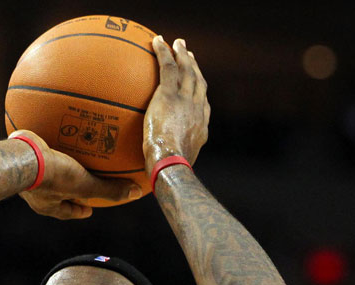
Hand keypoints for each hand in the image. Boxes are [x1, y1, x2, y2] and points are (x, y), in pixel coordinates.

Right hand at [9, 130, 140, 219]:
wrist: (19, 157)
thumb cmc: (51, 175)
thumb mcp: (84, 185)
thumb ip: (108, 190)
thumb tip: (135, 193)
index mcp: (47, 204)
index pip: (67, 212)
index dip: (79, 212)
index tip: (89, 210)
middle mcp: (35, 191)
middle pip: (56, 192)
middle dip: (67, 188)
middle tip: (80, 183)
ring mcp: (27, 172)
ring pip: (46, 169)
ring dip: (58, 163)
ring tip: (69, 154)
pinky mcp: (22, 154)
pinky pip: (40, 147)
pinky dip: (49, 139)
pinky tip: (57, 126)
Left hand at [144, 37, 210, 169]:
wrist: (172, 164)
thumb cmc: (169, 173)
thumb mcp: (172, 169)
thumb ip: (166, 163)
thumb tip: (153, 172)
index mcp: (200, 128)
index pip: (201, 105)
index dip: (199, 93)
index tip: (196, 86)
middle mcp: (197, 110)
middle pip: (198, 83)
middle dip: (195, 68)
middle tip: (190, 56)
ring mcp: (185, 100)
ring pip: (187, 71)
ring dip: (183, 55)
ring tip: (178, 44)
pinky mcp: (169, 95)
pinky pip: (167, 67)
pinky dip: (164, 52)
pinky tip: (157, 40)